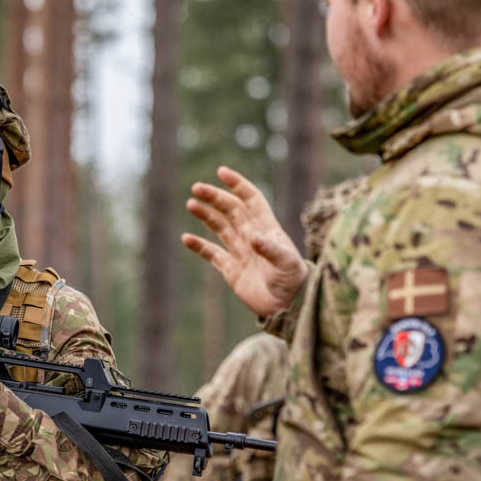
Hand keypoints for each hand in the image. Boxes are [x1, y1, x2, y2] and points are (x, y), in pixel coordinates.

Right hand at [182, 166, 306, 316]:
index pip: (251, 200)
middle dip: (215, 197)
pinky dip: (199, 246)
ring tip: (191, 204)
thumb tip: (253, 237)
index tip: (222, 173)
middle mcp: (252, 236)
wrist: (288, 307)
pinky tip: (186, 238)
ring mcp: (240, 252)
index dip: (238, 185)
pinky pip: (212, 254)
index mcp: (267, 228)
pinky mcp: (231, 269)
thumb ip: (271, 249)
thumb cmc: (293, 281)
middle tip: (197, 188)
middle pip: (231, 210)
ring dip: (206, 215)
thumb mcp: (287, 263)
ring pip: (219, 227)